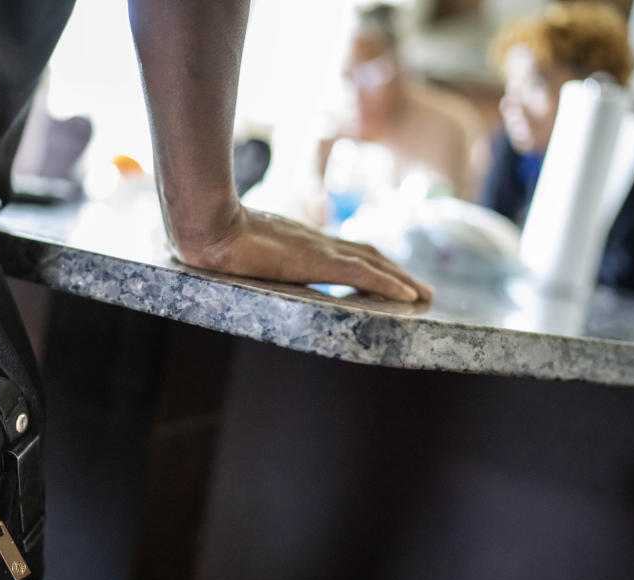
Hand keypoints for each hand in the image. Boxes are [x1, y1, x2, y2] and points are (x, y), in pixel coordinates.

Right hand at [174, 205, 432, 302]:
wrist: (207, 228)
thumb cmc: (210, 237)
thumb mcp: (234, 249)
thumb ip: (247, 255)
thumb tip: (234, 264)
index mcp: (299, 241)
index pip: (344, 251)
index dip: (369, 264)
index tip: (387, 276)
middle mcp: (316, 242)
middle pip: (368, 255)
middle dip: (395, 273)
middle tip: (421, 292)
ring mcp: (318, 250)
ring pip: (374, 265)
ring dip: (402, 281)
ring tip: (425, 297)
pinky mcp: (318, 262)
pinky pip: (364, 274)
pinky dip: (389, 284)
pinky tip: (409, 297)